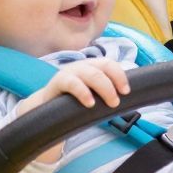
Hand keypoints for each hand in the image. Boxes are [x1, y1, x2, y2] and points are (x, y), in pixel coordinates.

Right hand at [17, 57, 132, 114]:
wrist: (46, 107)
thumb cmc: (73, 101)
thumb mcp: (91, 94)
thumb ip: (105, 93)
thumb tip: (127, 100)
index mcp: (92, 67)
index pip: (110, 64)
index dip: (120, 75)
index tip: (126, 91)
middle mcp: (82, 66)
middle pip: (103, 67)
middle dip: (113, 83)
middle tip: (117, 102)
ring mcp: (70, 72)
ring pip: (91, 74)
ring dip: (104, 88)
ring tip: (110, 103)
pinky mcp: (58, 82)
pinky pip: (72, 83)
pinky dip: (83, 92)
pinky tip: (90, 103)